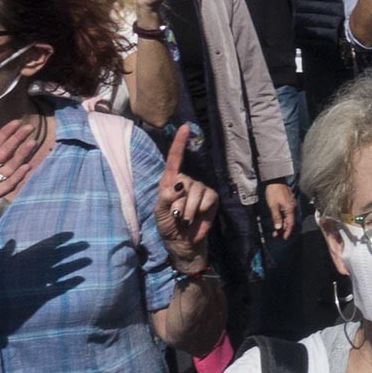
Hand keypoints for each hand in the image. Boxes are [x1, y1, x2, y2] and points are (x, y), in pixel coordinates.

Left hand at [0, 117, 42, 233]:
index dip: (4, 134)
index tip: (15, 122)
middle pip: (5, 152)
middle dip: (17, 140)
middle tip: (29, 127)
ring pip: (9, 166)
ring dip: (21, 155)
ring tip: (32, 142)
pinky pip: (6, 185)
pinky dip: (17, 177)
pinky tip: (26, 167)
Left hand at [155, 124, 218, 266]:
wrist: (184, 245)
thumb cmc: (168, 229)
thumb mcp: (159, 215)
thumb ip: (164, 198)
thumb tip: (176, 185)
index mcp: (169, 183)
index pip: (174, 159)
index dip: (179, 144)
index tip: (185, 127)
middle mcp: (185, 183)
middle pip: (186, 180)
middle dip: (181, 202)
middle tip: (177, 218)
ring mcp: (200, 191)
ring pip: (197, 190)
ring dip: (190, 209)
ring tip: (186, 221)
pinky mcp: (212, 200)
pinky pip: (208, 199)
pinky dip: (202, 211)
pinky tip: (198, 221)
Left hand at [263, 180, 297, 240]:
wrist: (275, 180)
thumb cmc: (274, 192)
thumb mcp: (273, 206)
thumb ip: (276, 217)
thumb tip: (279, 228)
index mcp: (290, 209)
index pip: (290, 223)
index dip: (287, 231)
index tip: (283, 238)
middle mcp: (292, 207)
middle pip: (289, 221)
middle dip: (283, 229)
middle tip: (276, 235)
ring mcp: (291, 204)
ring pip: (288, 217)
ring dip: (282, 223)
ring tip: (276, 229)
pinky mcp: (288, 201)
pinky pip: (287, 212)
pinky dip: (283, 218)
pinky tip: (279, 219)